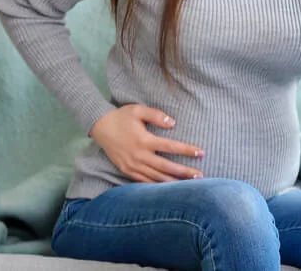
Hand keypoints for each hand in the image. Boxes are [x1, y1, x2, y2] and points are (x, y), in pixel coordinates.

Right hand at [89, 104, 203, 182]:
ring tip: (188, 186)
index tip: (201, 152)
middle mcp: (139, 155)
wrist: (99, 127)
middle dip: (184, 172)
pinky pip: (144, 181)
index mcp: (144, 140)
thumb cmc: (121, 117)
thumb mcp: (138, 110)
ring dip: (173, 182)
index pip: (170, 146)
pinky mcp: (126, 170)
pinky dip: (156, 186)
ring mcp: (132, 165)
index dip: (186, 150)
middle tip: (200, 176)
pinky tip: (167, 189)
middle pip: (166, 167)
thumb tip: (173, 123)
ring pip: (155, 177)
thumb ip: (156, 115)